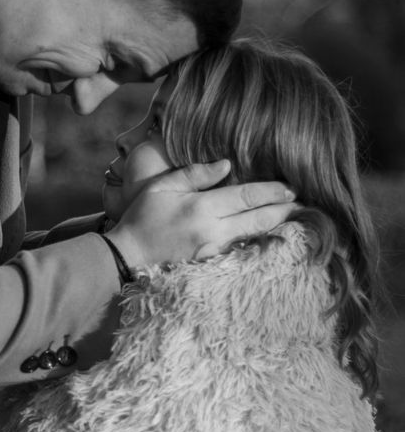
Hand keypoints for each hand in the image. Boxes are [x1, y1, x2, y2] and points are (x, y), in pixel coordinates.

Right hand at [106, 160, 296, 269]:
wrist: (127, 256)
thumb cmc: (142, 217)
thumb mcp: (163, 186)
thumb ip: (195, 174)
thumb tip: (227, 165)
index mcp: (201, 208)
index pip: (245, 197)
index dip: (271, 192)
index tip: (291, 187)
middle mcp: (212, 231)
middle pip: (258, 220)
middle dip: (283, 211)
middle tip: (305, 203)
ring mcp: (213, 252)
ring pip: (254, 238)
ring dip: (276, 228)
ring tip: (294, 219)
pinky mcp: (210, 266)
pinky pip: (242, 252)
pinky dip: (259, 244)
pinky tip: (271, 239)